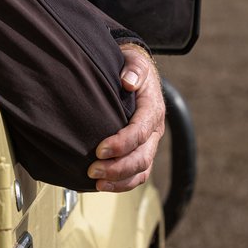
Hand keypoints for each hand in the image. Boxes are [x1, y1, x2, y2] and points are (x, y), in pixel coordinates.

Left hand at [87, 43, 164, 192]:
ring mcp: (150, 143)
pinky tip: (103, 186)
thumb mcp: (135, 62)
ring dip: (119, 180)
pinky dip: (122, 183)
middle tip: (93, 170)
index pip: (140, 132)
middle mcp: (154, 130)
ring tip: (96, 183)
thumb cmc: (133, 68)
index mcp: (153, 109)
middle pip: (142, 157)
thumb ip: (133, 69)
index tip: (99, 150)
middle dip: (117, 168)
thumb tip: (129, 81)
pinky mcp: (142, 151)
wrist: (137, 73)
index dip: (121, 144)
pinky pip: (137, 174)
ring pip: (141, 170)